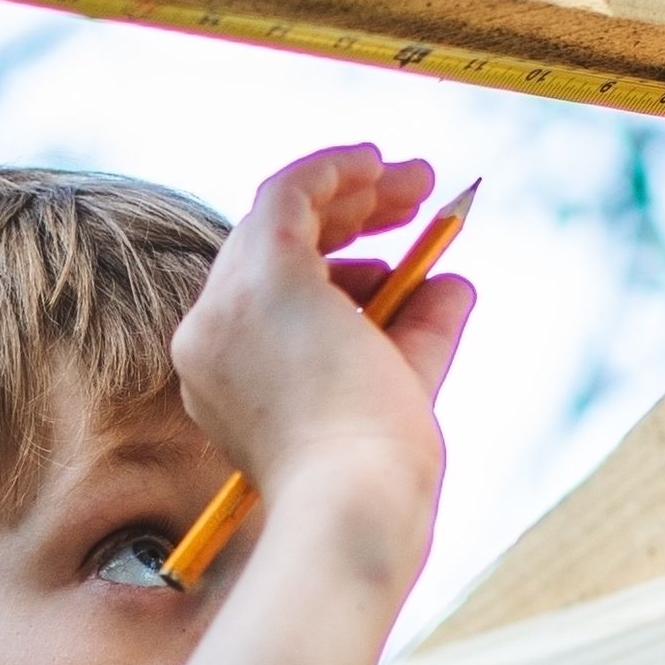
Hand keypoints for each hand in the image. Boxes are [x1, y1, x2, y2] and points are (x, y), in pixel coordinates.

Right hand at [169, 143, 471, 586]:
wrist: (355, 503)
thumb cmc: (376, 472)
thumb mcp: (403, 388)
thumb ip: (423, 332)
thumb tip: (455, 281)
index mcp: (226, 374)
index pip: (274, 291)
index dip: (335, 260)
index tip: (394, 249)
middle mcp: (209, 335)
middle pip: (270, 244)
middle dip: (348, 212)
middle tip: (417, 196)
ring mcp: (228, 305)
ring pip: (281, 213)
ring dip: (354, 189)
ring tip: (421, 183)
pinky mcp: (263, 277)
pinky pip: (291, 191)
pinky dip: (336, 168)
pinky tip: (382, 161)